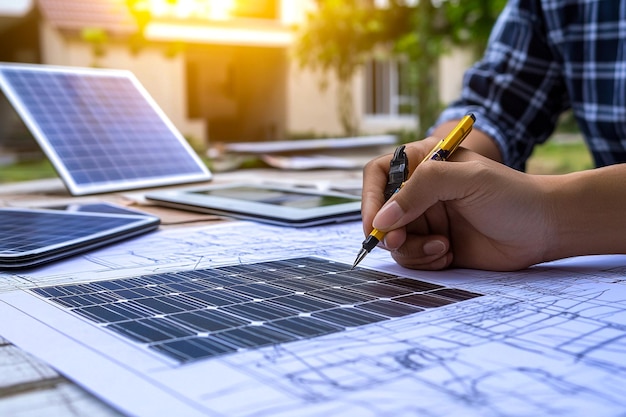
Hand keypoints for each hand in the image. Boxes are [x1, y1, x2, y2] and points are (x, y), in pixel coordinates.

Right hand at [361, 138, 553, 270]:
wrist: (546, 228)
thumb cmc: (511, 195)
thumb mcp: (466, 179)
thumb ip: (421, 189)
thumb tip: (382, 218)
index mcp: (423, 165)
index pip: (378, 175)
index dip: (369, 198)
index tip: (373, 223)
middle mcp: (420, 193)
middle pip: (380, 214)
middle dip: (389, 231)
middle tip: (401, 241)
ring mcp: (427, 221)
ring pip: (394, 240)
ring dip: (411, 248)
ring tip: (442, 247)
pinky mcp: (436, 246)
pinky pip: (412, 258)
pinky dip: (424, 260)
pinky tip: (448, 254)